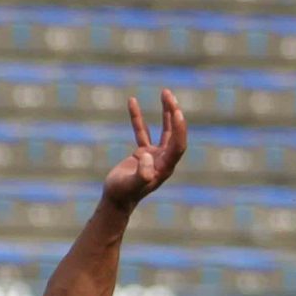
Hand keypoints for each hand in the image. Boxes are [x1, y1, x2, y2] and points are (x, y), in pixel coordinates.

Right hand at [104, 90, 186, 210]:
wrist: (115, 201)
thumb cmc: (123, 194)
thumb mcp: (131, 185)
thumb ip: (141, 174)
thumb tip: (146, 157)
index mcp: (165, 167)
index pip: (177, 145)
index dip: (179, 130)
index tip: (177, 112)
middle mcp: (164, 160)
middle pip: (174, 133)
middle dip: (174, 114)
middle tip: (168, 95)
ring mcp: (154, 156)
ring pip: (164, 130)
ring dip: (165, 112)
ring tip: (165, 93)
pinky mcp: (143, 153)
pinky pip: (142, 132)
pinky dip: (138, 118)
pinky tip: (132, 102)